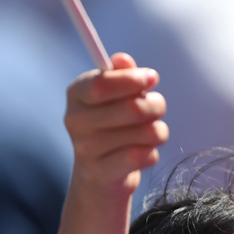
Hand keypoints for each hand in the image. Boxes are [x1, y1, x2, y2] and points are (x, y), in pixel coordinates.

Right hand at [65, 53, 168, 194]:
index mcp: (77, 93)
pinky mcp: (100, 173)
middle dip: (156, 106)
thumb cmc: (113, 125)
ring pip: (146, 132)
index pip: (103, 84)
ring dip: (158, 131)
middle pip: (132, 108)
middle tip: (157, 108)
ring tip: (150, 133)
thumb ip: (122, 75)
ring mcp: (85, 149)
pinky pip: (143, 156)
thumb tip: (122, 60)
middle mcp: (75, 120)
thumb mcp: (117, 95)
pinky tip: (142, 154)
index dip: (133, 80)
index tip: (152, 78)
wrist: (101, 174)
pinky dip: (152, 153)